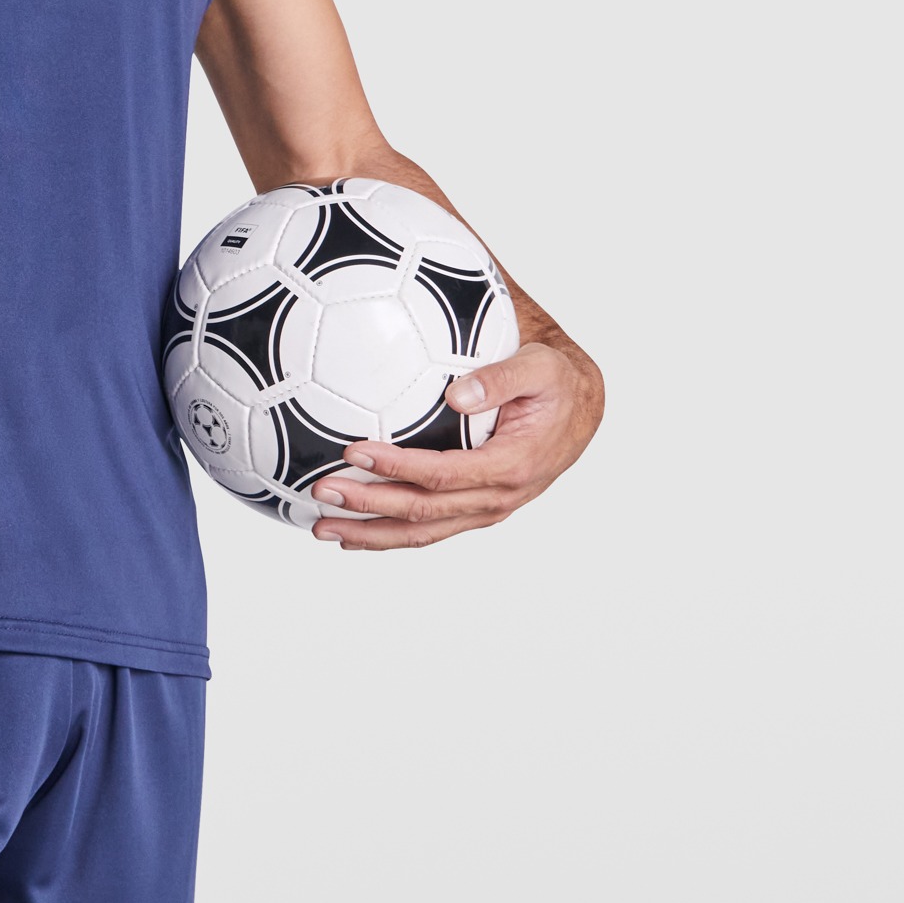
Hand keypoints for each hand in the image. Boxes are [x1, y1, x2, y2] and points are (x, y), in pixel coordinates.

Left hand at [312, 339, 602, 549]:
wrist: (581, 409)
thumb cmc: (556, 383)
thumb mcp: (540, 367)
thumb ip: (500, 378)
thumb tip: (455, 395)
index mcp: (511, 466)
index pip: (441, 474)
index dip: (395, 468)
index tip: (352, 452)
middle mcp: (497, 498)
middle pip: (422, 511)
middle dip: (368, 506)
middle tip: (322, 491)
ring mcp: (486, 510)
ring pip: (422, 532)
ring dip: (371, 533)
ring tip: (322, 527)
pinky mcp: (476, 510)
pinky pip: (429, 529)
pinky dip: (389, 534)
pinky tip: (353, 532)